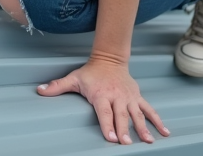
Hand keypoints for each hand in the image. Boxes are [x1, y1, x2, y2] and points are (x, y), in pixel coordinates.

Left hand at [37, 57, 169, 144]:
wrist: (110, 58)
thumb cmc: (91, 72)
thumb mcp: (74, 78)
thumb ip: (57, 86)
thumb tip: (39, 90)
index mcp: (102, 95)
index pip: (105, 112)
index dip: (107, 125)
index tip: (110, 138)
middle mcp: (117, 97)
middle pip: (121, 116)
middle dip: (124, 130)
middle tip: (127, 144)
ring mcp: (129, 98)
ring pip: (137, 115)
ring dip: (143, 128)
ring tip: (149, 141)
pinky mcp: (137, 97)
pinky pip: (149, 110)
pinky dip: (157, 120)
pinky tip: (164, 132)